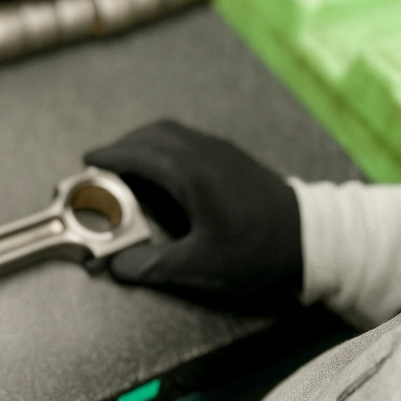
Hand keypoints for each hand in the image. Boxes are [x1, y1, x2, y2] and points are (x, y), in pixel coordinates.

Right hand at [84, 120, 301, 306]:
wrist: (314, 240)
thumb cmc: (256, 253)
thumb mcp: (200, 265)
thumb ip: (151, 265)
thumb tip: (116, 266)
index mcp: (190, 173)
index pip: (137, 154)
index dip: (108, 157)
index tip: (86, 161)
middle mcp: (203, 152)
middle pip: (152, 135)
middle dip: (122, 146)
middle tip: (101, 165)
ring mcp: (221, 151)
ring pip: (172, 134)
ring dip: (144, 144)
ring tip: (128, 167)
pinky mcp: (234, 158)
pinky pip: (188, 141)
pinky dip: (164, 148)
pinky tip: (165, 173)